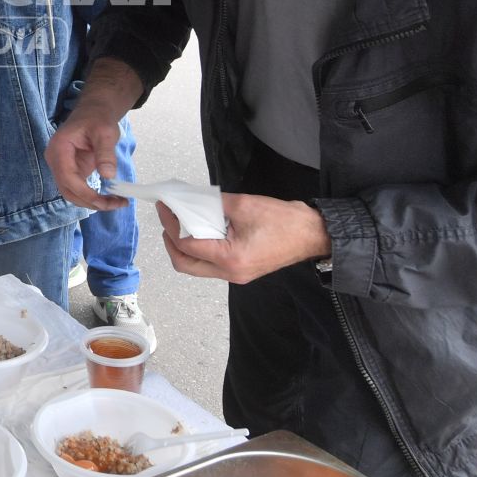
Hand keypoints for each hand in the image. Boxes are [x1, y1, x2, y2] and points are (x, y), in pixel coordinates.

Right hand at [45, 76, 132, 211]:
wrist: (93, 112)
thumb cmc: (97, 119)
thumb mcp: (105, 132)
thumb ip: (105, 153)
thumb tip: (108, 176)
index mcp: (59, 149)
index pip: (67, 177)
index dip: (84, 193)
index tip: (104, 200)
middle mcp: (55, 161)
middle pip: (67, 190)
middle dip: (90, 202)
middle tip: (115, 204)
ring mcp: (61, 167)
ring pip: (71, 193)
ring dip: (92, 202)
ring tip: (116, 203)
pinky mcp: (70, 171)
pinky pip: (78, 189)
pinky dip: (92, 197)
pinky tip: (109, 198)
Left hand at [158, 193, 330, 285]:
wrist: (313, 234)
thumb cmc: (284, 220)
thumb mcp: (243, 204)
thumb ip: (212, 204)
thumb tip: (190, 200)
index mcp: (230, 258)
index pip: (187, 245)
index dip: (171, 224)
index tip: (164, 206)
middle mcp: (230, 273)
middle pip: (186, 264)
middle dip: (171, 242)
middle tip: (167, 219)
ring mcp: (235, 276)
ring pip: (197, 267)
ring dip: (184, 246)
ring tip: (181, 223)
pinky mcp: (241, 271)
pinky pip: (211, 264)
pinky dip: (200, 248)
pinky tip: (199, 230)